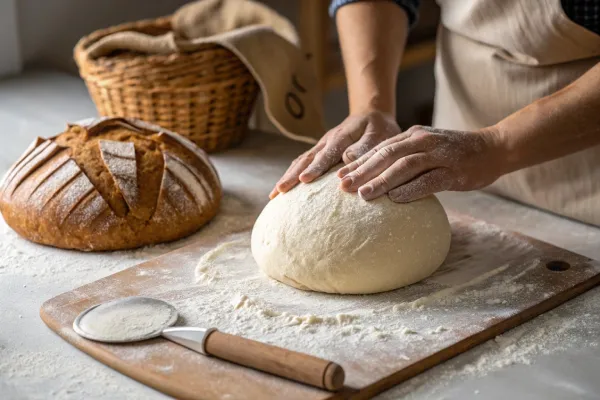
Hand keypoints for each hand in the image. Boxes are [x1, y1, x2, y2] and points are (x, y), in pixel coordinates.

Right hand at [269, 111, 400, 198]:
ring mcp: (320, 146)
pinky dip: (291, 174)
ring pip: (300, 161)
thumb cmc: (378, 127)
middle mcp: (326, 141)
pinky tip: (283, 188)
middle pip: (306, 159)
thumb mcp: (379, 133)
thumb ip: (365, 146)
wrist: (371, 113)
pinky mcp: (319, 151)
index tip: (303, 180)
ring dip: (287, 176)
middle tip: (279, 191)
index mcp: (341, 137)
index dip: (315, 167)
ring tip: (275, 194)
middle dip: (292, 175)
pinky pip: (302, 163)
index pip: (326, 154)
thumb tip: (347, 159)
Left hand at [337, 125, 504, 202]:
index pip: (380, 149)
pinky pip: (429, 181)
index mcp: (414, 136)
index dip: (358, 163)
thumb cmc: (455, 153)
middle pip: (387, 155)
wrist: (493, 148)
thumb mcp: (427, 149)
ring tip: (363, 195)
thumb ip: (405, 159)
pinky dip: (410, 190)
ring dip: (382, 181)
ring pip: (404, 166)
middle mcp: (423, 141)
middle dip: (362, 171)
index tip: (338, 176)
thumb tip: (377, 178)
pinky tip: (395, 200)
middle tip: (342, 187)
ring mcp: (439, 155)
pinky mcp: (453, 171)